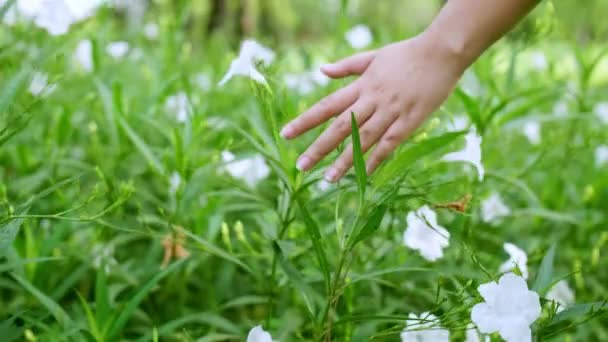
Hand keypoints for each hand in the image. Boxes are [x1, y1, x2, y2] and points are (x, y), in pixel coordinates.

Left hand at [280, 34, 466, 182]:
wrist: (442, 52)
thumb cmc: (406, 54)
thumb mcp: (373, 56)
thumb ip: (346, 67)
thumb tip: (321, 71)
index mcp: (361, 86)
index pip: (327, 106)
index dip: (305, 121)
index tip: (286, 135)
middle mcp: (372, 100)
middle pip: (341, 127)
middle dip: (319, 147)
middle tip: (301, 165)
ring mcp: (391, 112)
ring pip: (363, 140)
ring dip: (344, 160)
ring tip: (327, 179)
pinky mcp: (410, 121)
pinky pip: (389, 144)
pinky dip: (375, 159)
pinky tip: (362, 175)